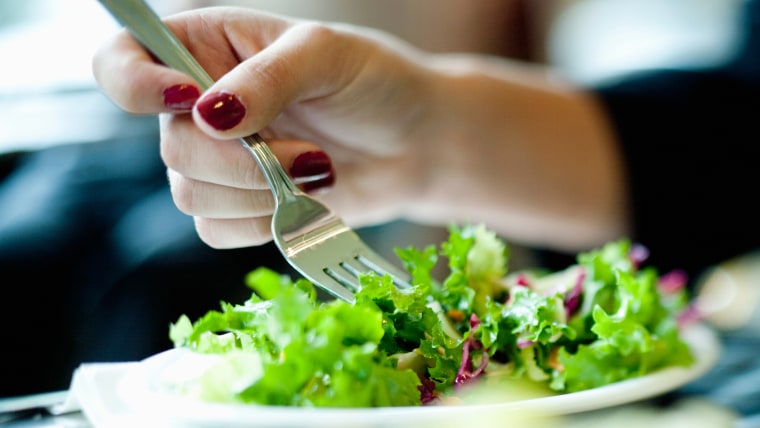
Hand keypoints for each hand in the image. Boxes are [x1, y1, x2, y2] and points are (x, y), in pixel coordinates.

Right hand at [93, 7, 628, 252]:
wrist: (413, 144)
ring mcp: (217, 160)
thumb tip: (207, 114)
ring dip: (262, 192)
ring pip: (192, 195)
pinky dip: (265, 222)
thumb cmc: (373, 82)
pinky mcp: (240, 206)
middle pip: (170, 147)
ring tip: (318, 168)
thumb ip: (267, 78)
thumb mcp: (326, 55)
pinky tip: (306, 198)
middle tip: (308, 152)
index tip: (188, 99)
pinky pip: (218, 230)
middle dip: (241, 160)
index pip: (122, 59)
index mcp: (206, 49)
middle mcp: (199, 106)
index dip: (133, 83)